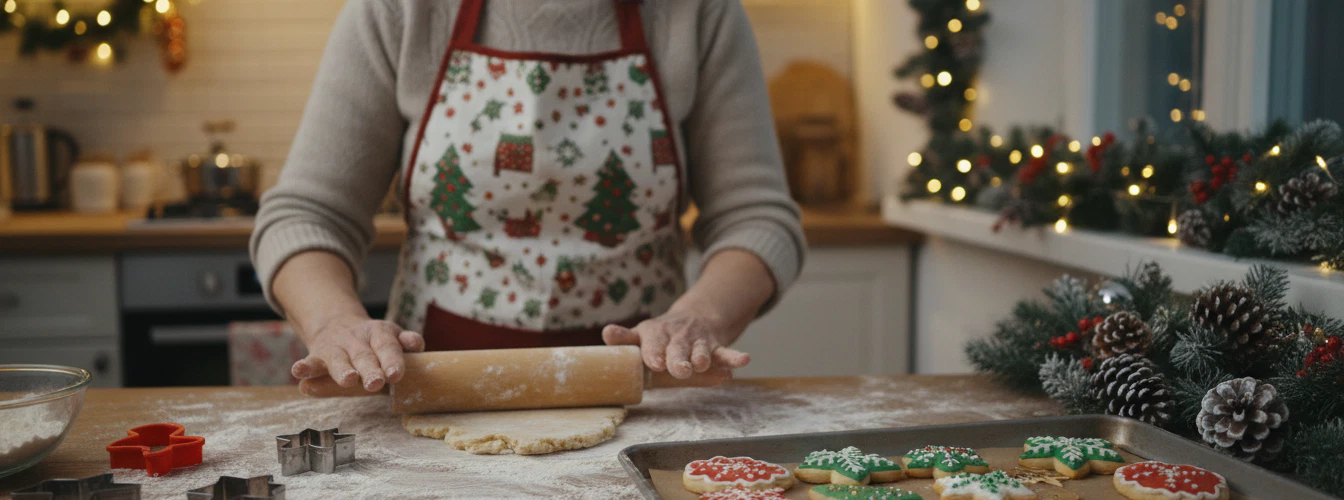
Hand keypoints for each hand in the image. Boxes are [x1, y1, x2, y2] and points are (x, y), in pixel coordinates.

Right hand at [291, 315, 424, 391]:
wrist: (338, 324)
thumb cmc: (374, 341)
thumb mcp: (392, 337)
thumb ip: (406, 342)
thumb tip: (417, 343)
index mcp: (380, 334)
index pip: (388, 347)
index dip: (392, 360)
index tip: (396, 375)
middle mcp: (357, 340)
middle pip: (364, 356)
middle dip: (370, 370)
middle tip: (376, 383)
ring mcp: (336, 348)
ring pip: (339, 360)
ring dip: (342, 370)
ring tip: (347, 380)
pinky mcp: (317, 356)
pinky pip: (311, 362)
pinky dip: (304, 367)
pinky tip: (298, 372)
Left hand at [602, 306, 750, 379]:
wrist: (692, 318)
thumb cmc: (659, 336)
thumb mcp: (640, 335)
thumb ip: (624, 339)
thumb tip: (606, 334)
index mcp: (655, 333)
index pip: (653, 343)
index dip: (654, 352)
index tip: (654, 363)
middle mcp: (677, 336)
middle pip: (678, 349)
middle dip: (679, 359)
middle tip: (679, 370)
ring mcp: (697, 342)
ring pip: (701, 351)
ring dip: (702, 357)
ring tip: (702, 364)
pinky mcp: (714, 348)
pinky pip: (725, 353)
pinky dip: (734, 358)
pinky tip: (744, 360)